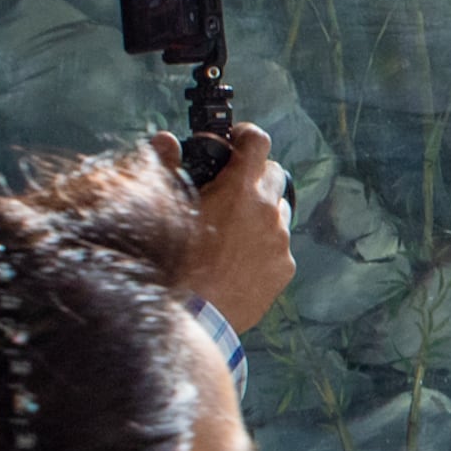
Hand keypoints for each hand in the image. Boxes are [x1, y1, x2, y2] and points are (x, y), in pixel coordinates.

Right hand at [167, 122, 294, 332]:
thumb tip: (164, 139)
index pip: (258, 141)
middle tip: (233, 187)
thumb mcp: (168, 209)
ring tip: (234, 228)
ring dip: (262, 211)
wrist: (194, 315)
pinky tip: (240, 259)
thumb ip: (168, 167)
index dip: (246, 135)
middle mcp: (268, 210)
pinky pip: (279, 246)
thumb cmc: (176, 261)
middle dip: (255, 174)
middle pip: (274, 174)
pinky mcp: (285, 268)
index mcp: (240, 189)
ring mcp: (280, 240)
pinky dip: (265, 244)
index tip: (238, 140)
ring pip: (279, 211)